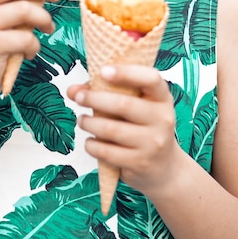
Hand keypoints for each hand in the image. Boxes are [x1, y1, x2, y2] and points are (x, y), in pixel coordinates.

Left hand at [68, 64, 180, 195]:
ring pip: (111, 129)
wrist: (164, 167)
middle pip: (124, 104)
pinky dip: (92, 145)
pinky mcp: (140, 163)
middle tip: (79, 98)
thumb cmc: (143, 125)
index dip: (126, 72)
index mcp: (162, 97)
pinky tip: (89, 141)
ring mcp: (153, 143)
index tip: (102, 71)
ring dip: (89, 123)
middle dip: (95, 99)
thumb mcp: (135, 103)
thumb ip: (105, 90)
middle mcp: (162, 118)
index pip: (151, 79)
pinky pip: (107, 152)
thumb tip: (72, 90)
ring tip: (82, 120)